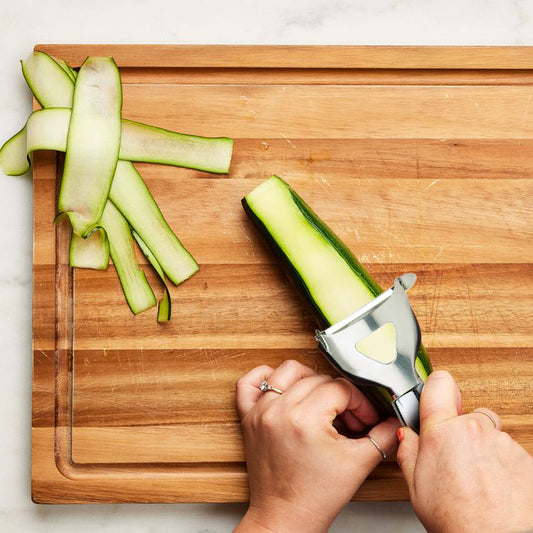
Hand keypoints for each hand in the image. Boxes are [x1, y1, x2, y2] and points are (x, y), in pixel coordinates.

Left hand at [234, 360, 399, 532]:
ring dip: (308, 379)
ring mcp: (261, 412)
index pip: (340, 388)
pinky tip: (282, 386)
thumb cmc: (315, 497)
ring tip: (320, 400)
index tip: (364, 418)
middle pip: (318, 379)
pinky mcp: (248, 418)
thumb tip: (395, 419)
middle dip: (340, 396)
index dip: (359, 402)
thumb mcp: (358, 464)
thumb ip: (382, 436)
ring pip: (287, 371)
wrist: (285, 517)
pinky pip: (248, 383)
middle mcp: (280, 410)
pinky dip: (264, 376)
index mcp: (306, 419)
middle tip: (348, 418)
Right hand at [397, 370, 532, 532]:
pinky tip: (492, 487)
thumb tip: (408, 435)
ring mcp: (502, 442)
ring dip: (482, 449)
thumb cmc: (457, 520)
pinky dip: (501, 464)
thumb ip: (409, 452)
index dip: (436, 389)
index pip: (440, 383)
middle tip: (453, 458)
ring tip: (475, 480)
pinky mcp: (525, 457)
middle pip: (466, 414)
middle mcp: (474, 429)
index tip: (434, 398)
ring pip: (488, 434)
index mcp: (442, 431)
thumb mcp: (416, 488)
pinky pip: (508, 452)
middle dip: (460, 430)